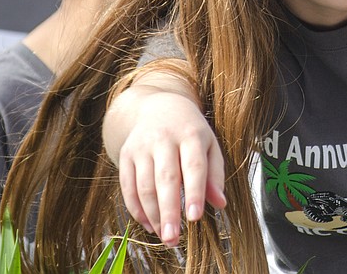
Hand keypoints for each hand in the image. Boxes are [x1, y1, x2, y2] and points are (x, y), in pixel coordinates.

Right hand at [104, 72, 226, 246]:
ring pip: (144, 185)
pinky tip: (148, 224)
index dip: (194, 192)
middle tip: (174, 239)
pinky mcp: (126, 155)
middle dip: (169, 211)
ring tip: (164, 236)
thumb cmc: (190, 131)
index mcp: (191, 134)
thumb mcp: (209, 145)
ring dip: (153, 214)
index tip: (195, 217)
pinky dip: (136, 209)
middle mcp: (164, 138)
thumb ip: (215, 174)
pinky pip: (127, 186)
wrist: (159, 106)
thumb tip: (220, 203)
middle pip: (166, 179)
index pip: (193, 166)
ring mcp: (141, 146)